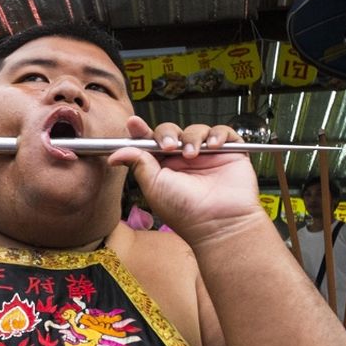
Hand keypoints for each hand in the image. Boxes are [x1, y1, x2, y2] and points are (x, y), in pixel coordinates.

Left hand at [109, 118, 261, 242]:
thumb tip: (115, 154)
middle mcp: (184, 159)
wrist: (219, 222)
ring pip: (197, 130)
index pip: (151, 142)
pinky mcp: (229, 153)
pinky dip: (218, 134)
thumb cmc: (185, 211)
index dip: (141, 131)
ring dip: (193, 137)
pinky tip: (213, 146)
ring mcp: (207, 156)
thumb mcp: (154, 186)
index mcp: (164, 167)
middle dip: (167, 134)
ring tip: (193, 154)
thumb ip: (138, 164)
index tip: (133, 123)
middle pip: (172, 131)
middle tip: (168, 146)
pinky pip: (223, 133)